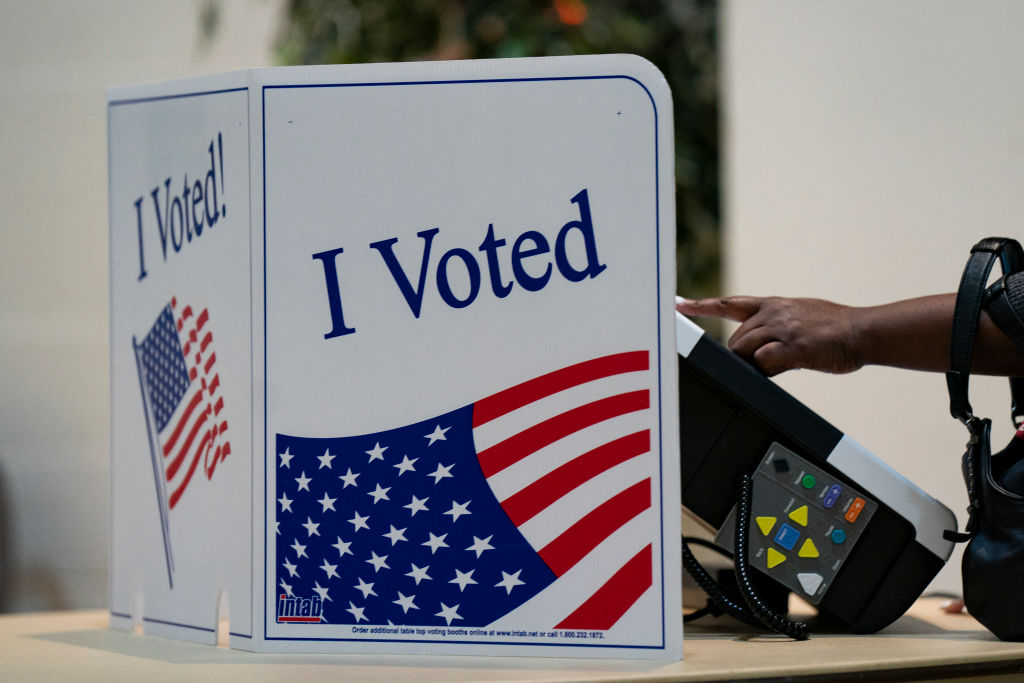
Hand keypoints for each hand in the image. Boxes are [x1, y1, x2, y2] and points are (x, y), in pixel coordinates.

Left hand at [677, 296, 864, 375]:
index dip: (702, 305)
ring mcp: (781, 328)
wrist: (862, 332)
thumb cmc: (834, 331)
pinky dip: (767, 369)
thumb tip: (759, 352)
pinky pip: (762, 361)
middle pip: (735, 340)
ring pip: (743, 350)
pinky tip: (788, 365)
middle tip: (770, 361)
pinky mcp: (792, 346)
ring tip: (784, 361)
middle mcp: (772, 312)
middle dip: (744, 356)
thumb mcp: (800, 319)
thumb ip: (775, 329)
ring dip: (754, 364)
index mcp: (772, 305)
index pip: (730, 303)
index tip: (678, 304)